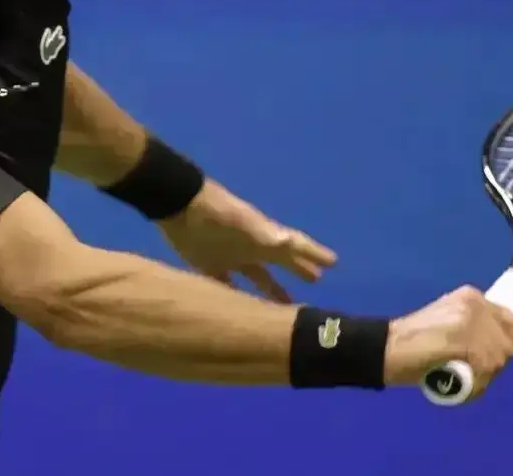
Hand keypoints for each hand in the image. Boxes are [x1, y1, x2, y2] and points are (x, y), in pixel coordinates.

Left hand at [156, 180, 336, 302]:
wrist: (179, 205)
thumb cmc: (216, 215)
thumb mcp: (245, 224)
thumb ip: (266, 235)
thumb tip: (289, 243)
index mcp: (264, 238)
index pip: (295, 246)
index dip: (314, 254)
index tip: (334, 262)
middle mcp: (251, 247)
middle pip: (279, 262)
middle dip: (297, 269)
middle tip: (315, 281)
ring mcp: (229, 255)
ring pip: (255, 276)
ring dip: (269, 289)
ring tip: (283, 305)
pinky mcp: (206, 263)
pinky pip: (225, 284)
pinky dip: (234, 294)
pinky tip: (239, 307)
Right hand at [384, 285, 512, 397]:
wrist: (388, 347)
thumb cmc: (412, 340)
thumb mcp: (447, 321)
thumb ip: (471, 326)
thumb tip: (493, 344)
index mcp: (471, 296)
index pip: (511, 320)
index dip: (504, 340)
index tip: (490, 354)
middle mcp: (476, 304)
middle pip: (508, 342)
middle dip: (494, 361)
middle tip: (471, 370)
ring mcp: (473, 322)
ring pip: (498, 359)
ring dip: (482, 376)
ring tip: (460, 379)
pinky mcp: (468, 342)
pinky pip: (485, 372)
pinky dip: (474, 385)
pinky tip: (456, 384)